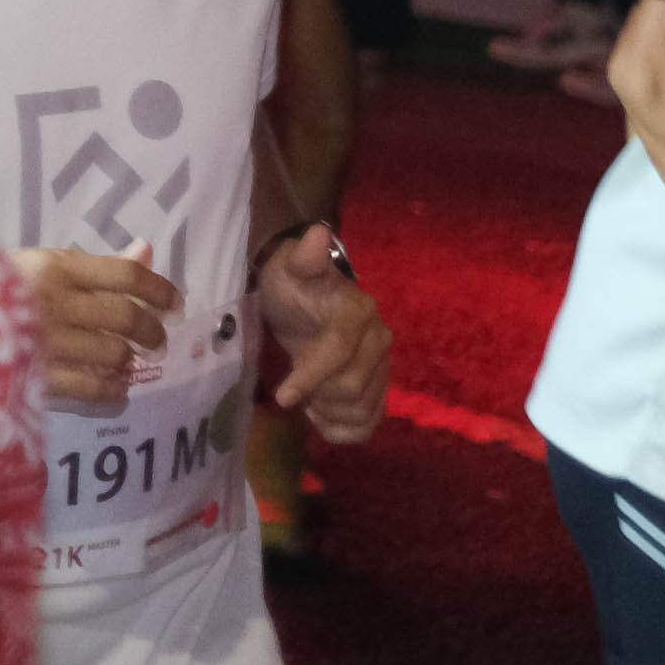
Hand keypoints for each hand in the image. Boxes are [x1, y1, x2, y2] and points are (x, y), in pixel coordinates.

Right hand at [8, 246, 177, 412]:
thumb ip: (93, 264)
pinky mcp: (39, 378)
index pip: (125, 275)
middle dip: (149, 330)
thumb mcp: (37, 263)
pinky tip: (114, 387)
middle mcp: (57, 302)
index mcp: (54, 266)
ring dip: (127, 359)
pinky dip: (113, 389)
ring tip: (124, 361)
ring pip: (114, 353)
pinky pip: (94, 388)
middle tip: (156, 338)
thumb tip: (147, 250)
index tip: (174, 303)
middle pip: (125, 317)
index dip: (159, 289)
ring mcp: (48, 342)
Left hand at [252, 228, 390, 443]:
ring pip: (361, 412)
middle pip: (351, 388)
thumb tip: (316, 234)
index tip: (281, 396)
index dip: (311, 375)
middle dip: (316, 391)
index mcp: (359, 312)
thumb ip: (304, 257)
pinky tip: (319, 413)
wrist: (304, 302)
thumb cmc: (292, 285)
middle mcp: (380, 342)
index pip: (339, 350)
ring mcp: (383, 369)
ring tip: (307, 396)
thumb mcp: (290, 268)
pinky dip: (340, 430)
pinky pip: (367, 427)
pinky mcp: (379, 392)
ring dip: (327, 412)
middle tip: (293, 381)